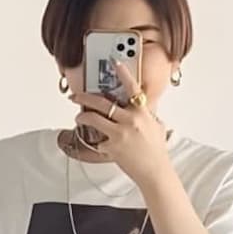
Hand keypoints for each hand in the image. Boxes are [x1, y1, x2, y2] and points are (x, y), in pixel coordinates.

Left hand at [71, 61, 170, 188]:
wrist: (155, 172)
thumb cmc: (157, 151)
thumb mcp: (156, 126)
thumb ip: (146, 114)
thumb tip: (140, 108)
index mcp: (142, 112)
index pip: (132, 87)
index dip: (123, 73)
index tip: (115, 62)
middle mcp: (130, 120)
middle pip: (102, 102)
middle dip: (85, 97)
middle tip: (76, 96)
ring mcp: (119, 134)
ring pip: (94, 119)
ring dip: (82, 117)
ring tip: (79, 117)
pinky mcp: (112, 148)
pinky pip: (99, 141)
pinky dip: (99, 143)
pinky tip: (101, 144)